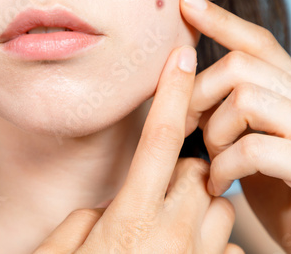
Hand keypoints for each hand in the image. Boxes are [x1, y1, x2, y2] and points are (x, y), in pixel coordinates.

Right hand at [33, 46, 243, 253]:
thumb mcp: (61, 251)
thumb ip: (85, 217)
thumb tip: (109, 204)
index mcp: (131, 219)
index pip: (159, 139)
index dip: (172, 93)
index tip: (182, 57)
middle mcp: (172, 235)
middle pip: (196, 168)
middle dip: (182, 169)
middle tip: (157, 189)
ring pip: (220, 204)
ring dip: (200, 204)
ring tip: (171, 226)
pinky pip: (229, 244)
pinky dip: (212, 241)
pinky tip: (185, 253)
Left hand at [180, 0, 290, 252]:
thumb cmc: (284, 191)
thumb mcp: (251, 143)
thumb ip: (231, 113)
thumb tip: (184, 89)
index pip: (258, 41)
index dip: (220, 21)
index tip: (186, 4)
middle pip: (240, 66)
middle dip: (199, 95)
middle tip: (187, 131)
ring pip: (246, 100)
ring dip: (214, 134)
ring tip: (210, 162)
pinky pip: (253, 148)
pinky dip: (224, 167)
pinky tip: (219, 185)